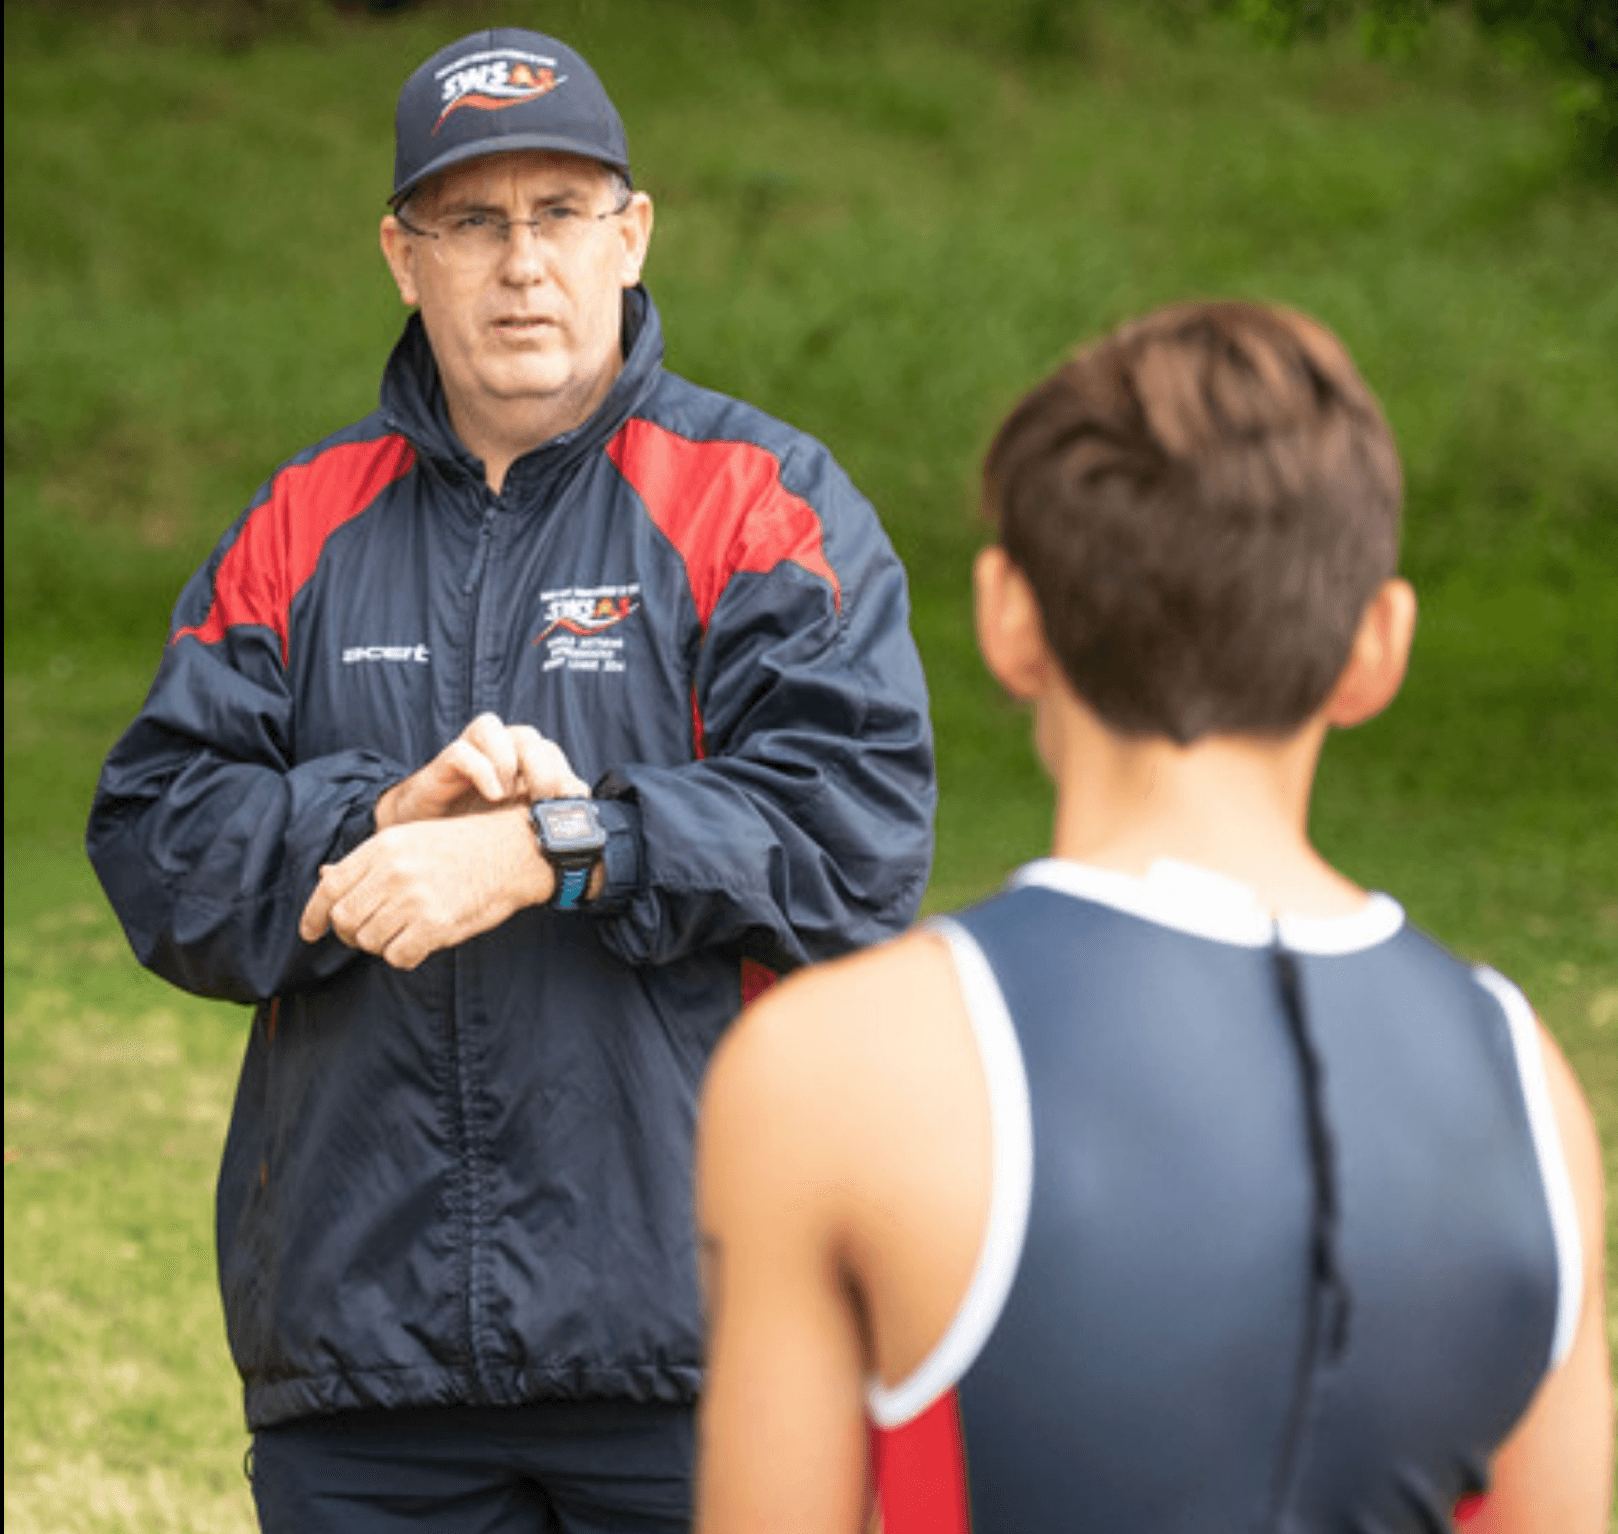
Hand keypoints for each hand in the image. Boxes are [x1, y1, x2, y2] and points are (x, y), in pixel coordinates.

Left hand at [298, 807, 553, 968]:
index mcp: (383, 846)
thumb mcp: (411, 840)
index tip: (310, 933)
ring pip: (370, 941)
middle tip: (372, 933)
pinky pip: (398, 957)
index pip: (331, 887)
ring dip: (383, 944)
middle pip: (346, 919)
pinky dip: (405, 956)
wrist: (514, 852)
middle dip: (352, 933)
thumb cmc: (463, 847)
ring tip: (406, 931)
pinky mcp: (435, 924)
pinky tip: (421, 942)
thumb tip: (324, 876)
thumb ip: (367, 862)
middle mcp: (393, 871)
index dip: (314, 914)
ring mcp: (413, 898)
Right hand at [376, 713, 589, 828]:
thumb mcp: (519, 820)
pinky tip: (493, 795)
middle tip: (541, 800)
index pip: (550, 752)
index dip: (564, 773)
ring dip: (508, 760)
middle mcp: (496, 750)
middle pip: (527, 736)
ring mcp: (468, 753)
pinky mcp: (443, 764)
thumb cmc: (479, 826)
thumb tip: (582, 798)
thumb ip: (550, 806)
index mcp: (520, 762)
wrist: (429, 838)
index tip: (571, 803)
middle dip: (541, 768)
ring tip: (509, 797)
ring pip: (492, 728)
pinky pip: (462, 751)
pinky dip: (483, 770)